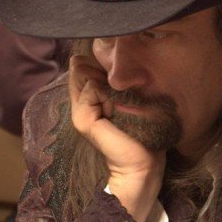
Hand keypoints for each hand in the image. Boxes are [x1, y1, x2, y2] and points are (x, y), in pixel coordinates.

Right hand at [69, 55, 164, 221]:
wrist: (142, 163)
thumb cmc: (142, 130)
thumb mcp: (127, 98)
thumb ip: (112, 81)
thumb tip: (101, 58)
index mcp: (88, 96)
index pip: (82, 63)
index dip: (102, 65)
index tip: (121, 83)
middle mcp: (79, 101)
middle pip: (81, 65)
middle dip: (104, 72)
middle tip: (121, 97)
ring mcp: (78, 110)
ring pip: (86, 73)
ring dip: (109, 84)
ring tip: (119, 106)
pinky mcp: (82, 118)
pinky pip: (93, 87)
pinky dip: (110, 94)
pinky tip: (117, 112)